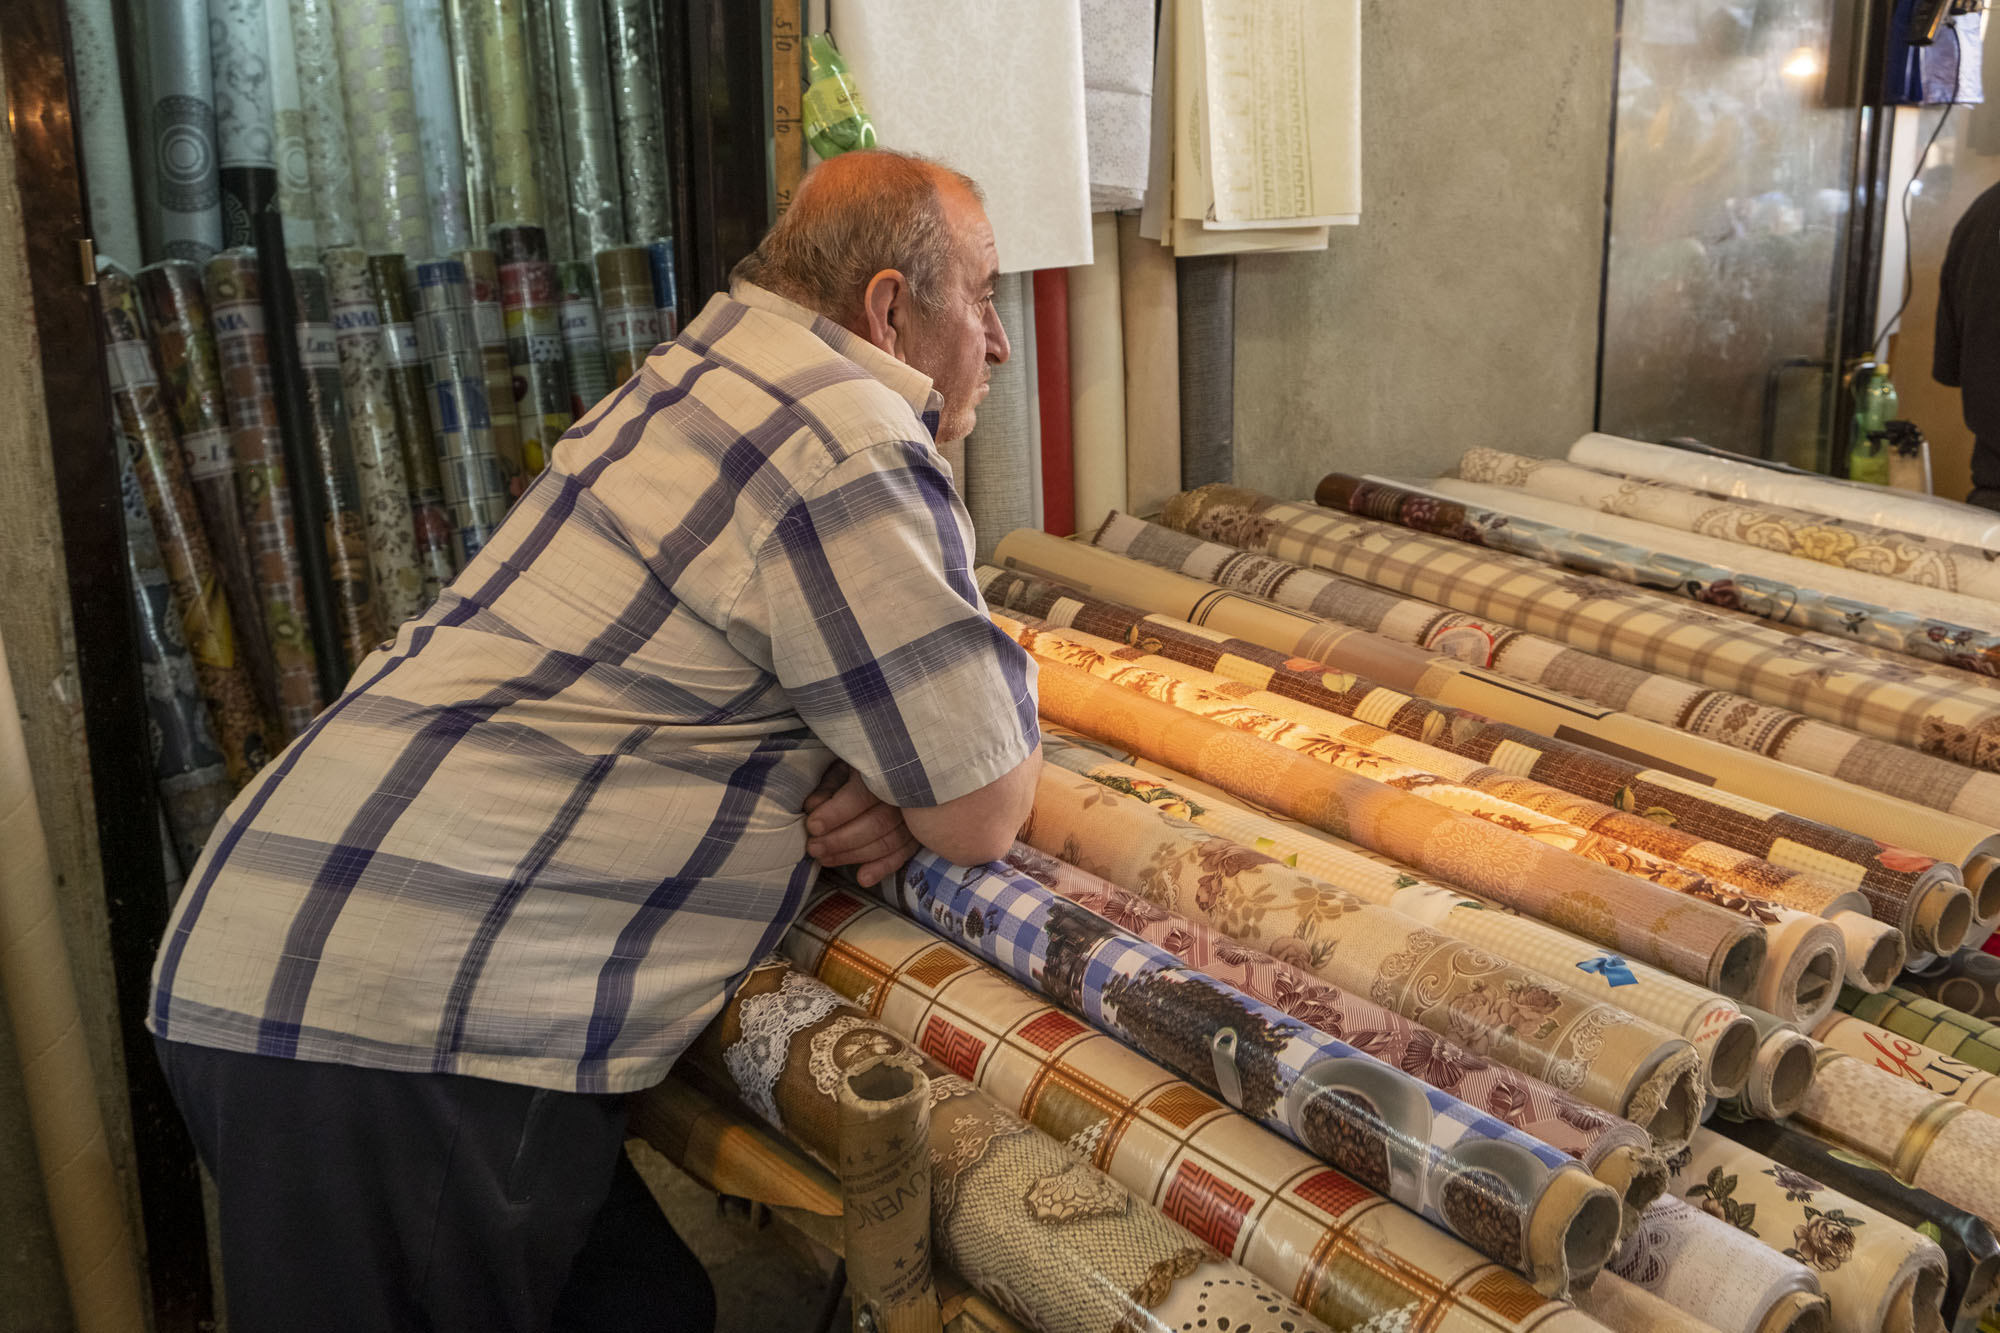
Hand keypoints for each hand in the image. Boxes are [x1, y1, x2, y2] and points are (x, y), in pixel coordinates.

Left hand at [803, 762, 918, 887]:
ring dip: (853, 855)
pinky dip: (883, 868)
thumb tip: (812, 807)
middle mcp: (905, 794)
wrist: (901, 765)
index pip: (860, 797)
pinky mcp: (917, 834)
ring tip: (825, 860)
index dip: (835, 814)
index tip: (813, 826)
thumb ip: (829, 787)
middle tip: (814, 848)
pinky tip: (863, 878)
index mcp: (885, 771)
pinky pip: (902, 854)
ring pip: (887, 842)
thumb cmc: (864, 766)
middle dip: (840, 840)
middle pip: (875, 824)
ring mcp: (916, 817)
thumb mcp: (844, 767)